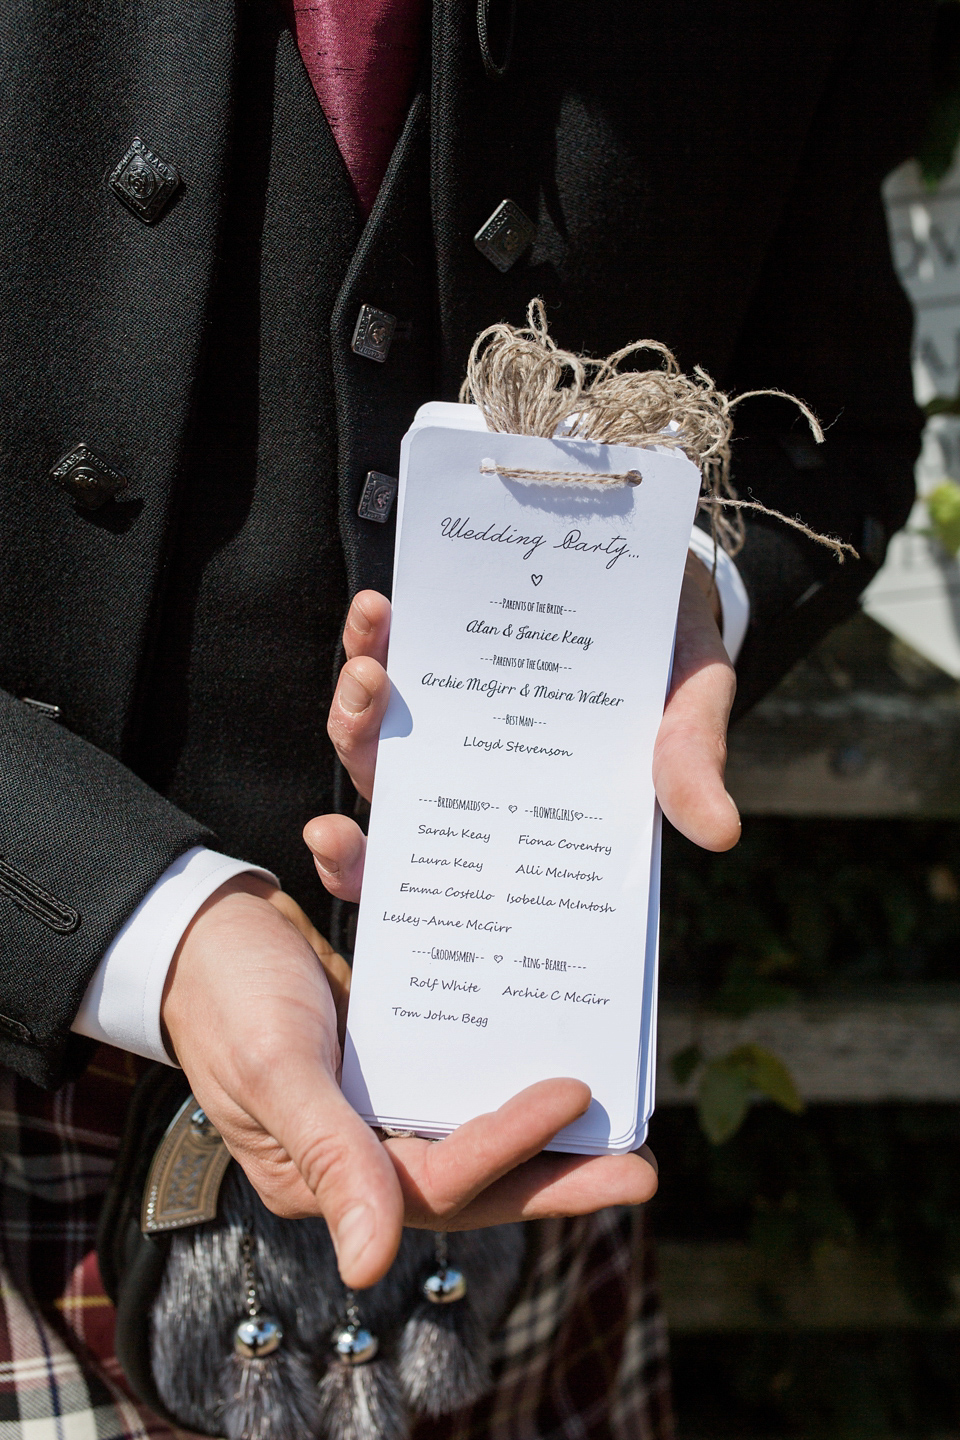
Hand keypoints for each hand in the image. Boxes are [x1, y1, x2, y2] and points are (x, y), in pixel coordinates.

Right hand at [161, 869, 657, 1290]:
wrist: (200, 925)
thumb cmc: (228, 995)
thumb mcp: (276, 1070)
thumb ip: (329, 1157)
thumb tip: (373, 1268)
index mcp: (324, 1170)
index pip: (434, 1178)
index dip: (508, 1144)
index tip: (574, 1095)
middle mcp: (358, 1147)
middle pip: (473, 1176)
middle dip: (556, 1176)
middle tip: (641, 1170)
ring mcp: (376, 1103)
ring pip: (474, 1128)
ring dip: (543, 1132)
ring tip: (618, 1126)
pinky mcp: (389, 1057)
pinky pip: (460, 1076)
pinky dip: (505, 1069)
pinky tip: (560, 1054)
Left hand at [316, 564, 738, 867]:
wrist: (658, 574)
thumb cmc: (674, 652)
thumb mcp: (693, 697)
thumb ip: (692, 756)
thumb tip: (719, 831)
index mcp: (524, 808)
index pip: (448, 869)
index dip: (386, 880)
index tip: (355, 861)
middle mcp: (472, 772)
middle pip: (393, 800)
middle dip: (354, 798)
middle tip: (351, 771)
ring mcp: (446, 712)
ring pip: (373, 732)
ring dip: (355, 705)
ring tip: (371, 666)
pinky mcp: (435, 650)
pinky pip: (387, 655)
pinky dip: (372, 638)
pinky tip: (376, 610)